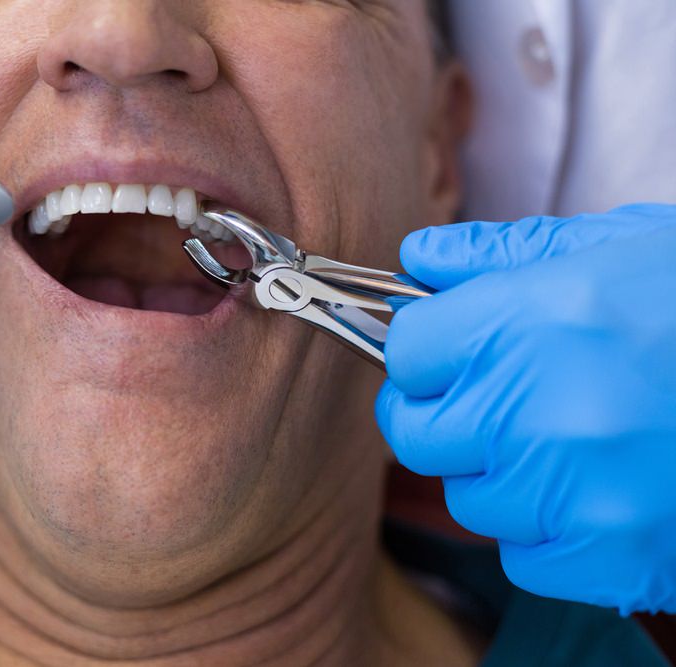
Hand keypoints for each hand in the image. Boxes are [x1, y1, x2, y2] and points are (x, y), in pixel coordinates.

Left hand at [376, 203, 675, 613]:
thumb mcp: (613, 247)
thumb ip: (499, 255)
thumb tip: (417, 260)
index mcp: (530, 319)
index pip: (406, 351)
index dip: (426, 350)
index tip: (450, 353)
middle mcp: (540, 409)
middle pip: (415, 432)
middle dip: (445, 413)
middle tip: (496, 398)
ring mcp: (574, 492)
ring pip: (468, 497)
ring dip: (501, 472)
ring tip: (568, 440)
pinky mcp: (610, 556)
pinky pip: (522, 556)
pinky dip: (547, 531)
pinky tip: (596, 489)